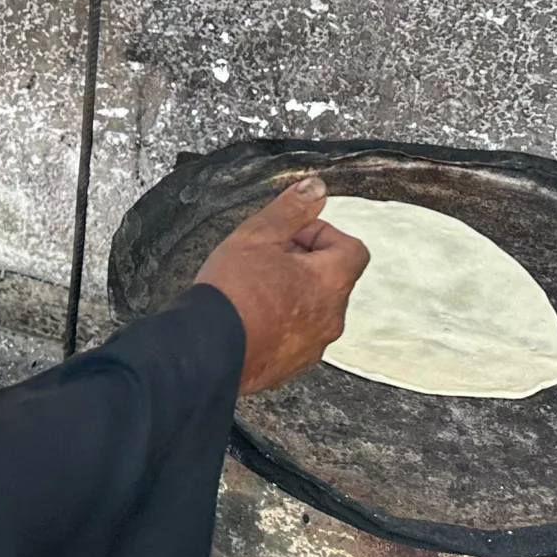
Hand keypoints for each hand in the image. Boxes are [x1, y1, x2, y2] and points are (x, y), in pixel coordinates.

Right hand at [193, 176, 369, 395]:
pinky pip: (296, 337)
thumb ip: (290, 211)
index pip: (351, 249)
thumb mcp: (256, 236)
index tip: (292, 235)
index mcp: (330, 283)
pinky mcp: (291, 366)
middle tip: (267, 258)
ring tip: (254, 288)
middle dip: (304, 263)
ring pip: (314, 310)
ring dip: (293, 294)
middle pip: (332, 280)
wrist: (205, 351)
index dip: (323, 234)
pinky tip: (250, 316)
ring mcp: (312, 346)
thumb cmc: (232, 294)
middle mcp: (330, 318)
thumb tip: (315, 190)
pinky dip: (281, 324)